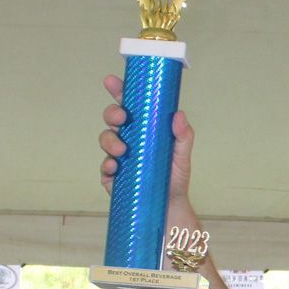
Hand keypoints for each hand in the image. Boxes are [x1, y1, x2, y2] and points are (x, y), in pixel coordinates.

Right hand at [97, 74, 194, 211]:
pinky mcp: (112, 175)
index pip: (130, 105)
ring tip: (122, 150)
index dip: (119, 91)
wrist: (169, 207)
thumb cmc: (175, 178)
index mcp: (144, 128)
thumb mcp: (183, 156)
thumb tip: (179, 115)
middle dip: (112, 113)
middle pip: (112, 118)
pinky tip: (115, 167)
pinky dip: (108, 165)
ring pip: (105, 139)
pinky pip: (104, 166)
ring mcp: (118, 156)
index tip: (112, 81)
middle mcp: (128, 138)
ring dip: (110, 140)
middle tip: (121, 117)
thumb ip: (183, 136)